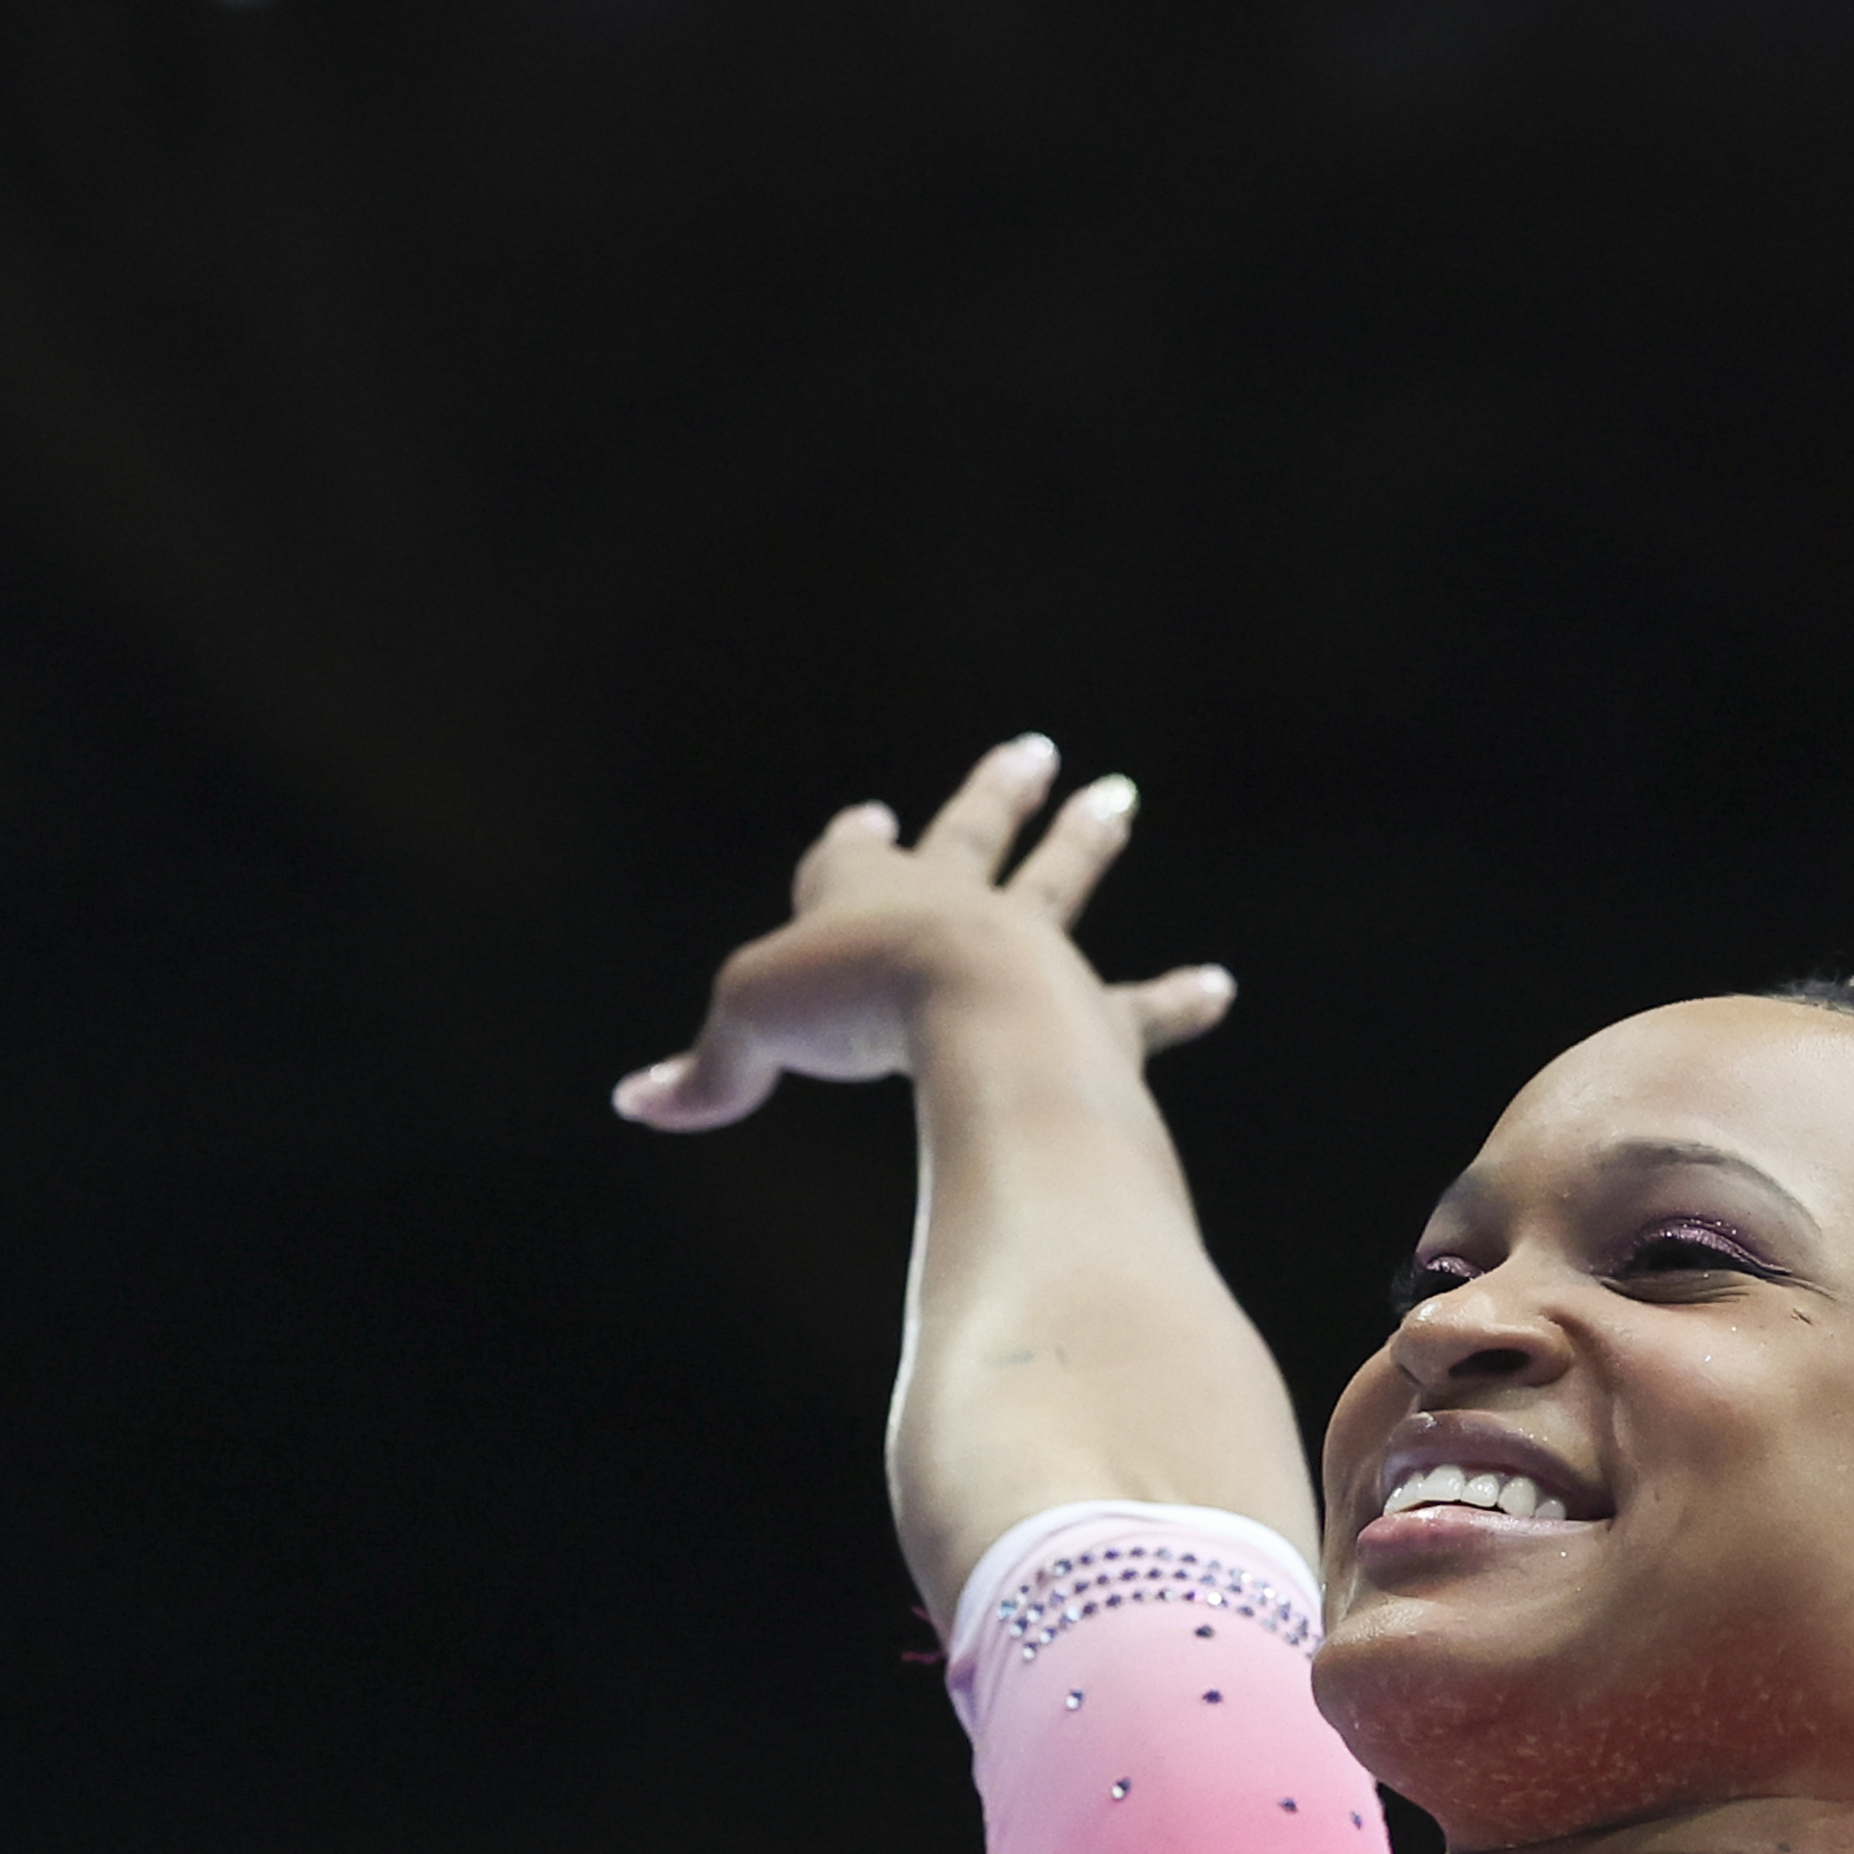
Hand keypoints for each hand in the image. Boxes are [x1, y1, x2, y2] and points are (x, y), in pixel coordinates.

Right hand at [611, 736, 1237, 1129]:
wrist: (977, 1012)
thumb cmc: (854, 1007)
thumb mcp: (748, 1035)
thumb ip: (706, 1073)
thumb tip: (635, 1103)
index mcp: (867, 896)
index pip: (851, 858)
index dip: (851, 844)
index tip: (865, 814)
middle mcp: (954, 908)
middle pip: (974, 837)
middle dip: (996, 795)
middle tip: (1037, 751)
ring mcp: (1032, 956)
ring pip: (1062, 884)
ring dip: (1086, 841)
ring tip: (1121, 800)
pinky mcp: (1093, 1015)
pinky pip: (1143, 1006)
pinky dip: (1176, 1003)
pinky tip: (1218, 990)